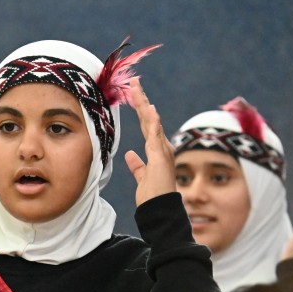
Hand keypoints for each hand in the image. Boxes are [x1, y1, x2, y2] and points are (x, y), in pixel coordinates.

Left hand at [124, 78, 176, 205]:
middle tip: (134, 82)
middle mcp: (161, 147)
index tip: (135, 95)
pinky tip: (150, 108)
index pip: (147, 125)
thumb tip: (130, 155)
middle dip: (141, 100)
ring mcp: (162, 150)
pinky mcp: (160, 157)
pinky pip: (156, 136)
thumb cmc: (153, 195)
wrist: (159, 209)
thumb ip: (137, 165)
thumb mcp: (142, 177)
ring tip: (137, 87)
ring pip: (151, 121)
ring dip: (144, 103)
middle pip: (149, 118)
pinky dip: (154, 122)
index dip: (141, 110)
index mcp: (156, 150)